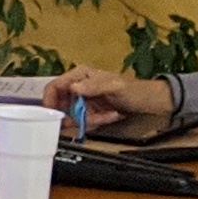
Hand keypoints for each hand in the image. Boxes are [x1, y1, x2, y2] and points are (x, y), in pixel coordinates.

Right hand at [52, 65, 174, 139]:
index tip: (52, 114)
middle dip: (73, 115)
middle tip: (85, 121)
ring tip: (108, 115)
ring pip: (73, 116)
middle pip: (61, 105)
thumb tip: (73, 88)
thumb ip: (93, 86)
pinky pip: (84, 122)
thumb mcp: (113, 86)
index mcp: (80, 76)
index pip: (55, 86)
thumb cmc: (133, 89)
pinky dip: (97, 122)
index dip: (49, 100)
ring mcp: (83, 101)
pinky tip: (110, 116)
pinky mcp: (89, 112)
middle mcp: (78, 87)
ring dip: (89, 120)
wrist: (148, 102)